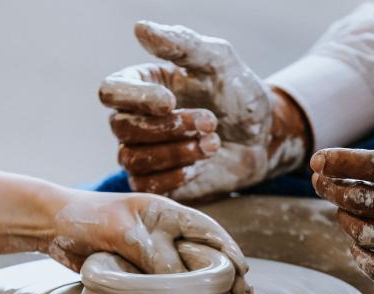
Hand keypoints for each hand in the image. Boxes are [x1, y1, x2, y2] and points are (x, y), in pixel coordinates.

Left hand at [51, 191, 252, 293]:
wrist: (52, 225)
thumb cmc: (88, 218)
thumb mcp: (124, 233)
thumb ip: (154, 255)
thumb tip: (187, 282)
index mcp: (167, 213)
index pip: (207, 229)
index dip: (228, 249)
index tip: (243, 270)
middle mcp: (166, 232)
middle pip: (205, 252)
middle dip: (227, 271)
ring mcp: (154, 251)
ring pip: (188, 270)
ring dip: (208, 286)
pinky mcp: (140, 269)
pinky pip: (167, 283)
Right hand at [100, 21, 308, 201]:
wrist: (263, 136)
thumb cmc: (239, 94)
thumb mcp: (219, 61)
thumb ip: (183, 45)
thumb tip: (141, 28)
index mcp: (142, 84)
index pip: (110, 91)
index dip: (135, 98)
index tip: (170, 101)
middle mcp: (136, 118)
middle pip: (121, 128)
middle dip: (169, 128)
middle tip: (211, 122)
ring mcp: (145, 151)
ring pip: (133, 159)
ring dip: (177, 151)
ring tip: (213, 142)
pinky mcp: (158, 180)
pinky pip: (147, 185)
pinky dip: (176, 175)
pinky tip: (202, 163)